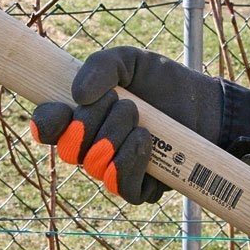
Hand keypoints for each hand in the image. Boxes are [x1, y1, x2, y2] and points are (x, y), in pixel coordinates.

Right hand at [30, 47, 221, 202]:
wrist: (203, 104)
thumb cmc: (161, 82)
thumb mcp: (130, 61)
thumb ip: (101, 66)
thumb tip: (77, 95)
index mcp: (80, 117)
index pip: (47, 129)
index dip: (47, 124)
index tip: (65, 110)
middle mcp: (91, 147)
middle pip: (70, 150)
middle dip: (93, 124)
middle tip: (125, 104)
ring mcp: (113, 169)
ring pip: (94, 166)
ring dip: (114, 138)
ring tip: (139, 118)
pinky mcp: (138, 188)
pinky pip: (121, 187)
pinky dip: (128, 161)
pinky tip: (144, 140)